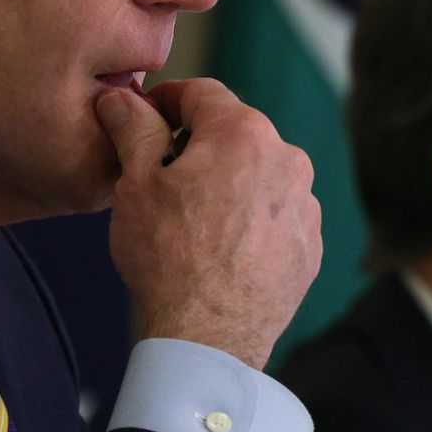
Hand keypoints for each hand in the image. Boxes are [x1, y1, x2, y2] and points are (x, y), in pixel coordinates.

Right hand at [97, 79, 321, 369]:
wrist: (209, 338)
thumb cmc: (169, 258)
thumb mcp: (136, 184)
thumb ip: (134, 129)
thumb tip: (122, 98)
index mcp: (243, 133)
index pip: (201, 93)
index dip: (166, 101)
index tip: (144, 117)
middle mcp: (286, 159)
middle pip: (233, 133)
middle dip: (197, 145)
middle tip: (160, 175)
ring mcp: (304, 204)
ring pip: (257, 174)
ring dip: (227, 182)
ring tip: (190, 217)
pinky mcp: (309, 244)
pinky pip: (274, 213)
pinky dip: (249, 217)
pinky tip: (219, 245)